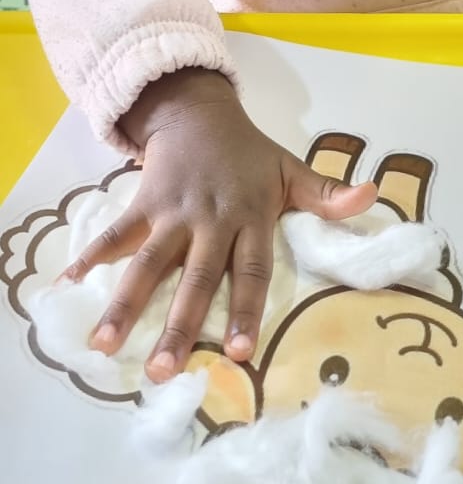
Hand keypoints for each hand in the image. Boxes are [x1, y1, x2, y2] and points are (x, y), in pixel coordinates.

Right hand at [60, 69, 376, 381]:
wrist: (199, 112)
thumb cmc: (249, 154)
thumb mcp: (291, 170)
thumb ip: (328, 194)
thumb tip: (373, 195)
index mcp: (250, 216)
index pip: (252, 269)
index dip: (245, 308)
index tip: (240, 350)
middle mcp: (211, 218)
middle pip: (196, 278)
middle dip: (180, 324)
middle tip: (166, 371)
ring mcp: (174, 211)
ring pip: (149, 263)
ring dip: (126, 303)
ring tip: (106, 344)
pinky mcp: (144, 203)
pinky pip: (116, 233)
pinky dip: (92, 256)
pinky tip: (69, 284)